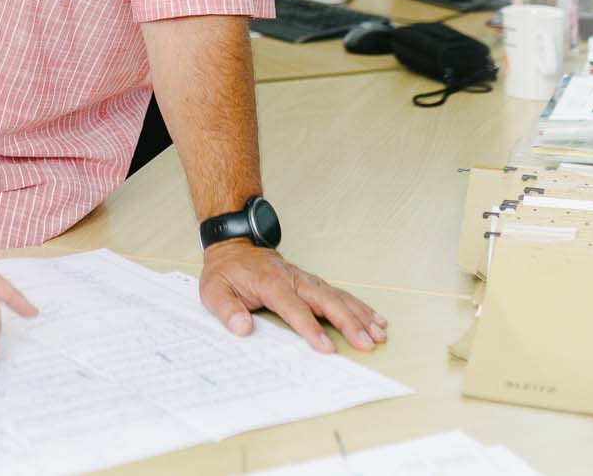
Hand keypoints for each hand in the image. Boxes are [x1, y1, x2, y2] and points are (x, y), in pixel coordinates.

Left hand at [197, 241, 386, 353]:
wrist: (234, 246)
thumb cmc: (226, 271)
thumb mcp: (213, 290)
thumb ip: (227, 310)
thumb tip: (242, 328)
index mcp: (269, 283)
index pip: (293, 307)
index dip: (310, 328)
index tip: (326, 347)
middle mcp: (293, 279)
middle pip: (325, 300)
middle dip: (348, 322)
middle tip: (366, 343)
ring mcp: (306, 279)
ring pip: (338, 296)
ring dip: (360, 315)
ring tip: (379, 334)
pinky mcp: (313, 283)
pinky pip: (339, 294)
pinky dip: (359, 307)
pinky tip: (376, 319)